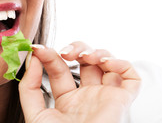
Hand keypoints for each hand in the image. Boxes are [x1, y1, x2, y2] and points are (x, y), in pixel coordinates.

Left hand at [19, 42, 140, 122]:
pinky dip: (121, 63)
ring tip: (85, 57)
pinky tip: (105, 63)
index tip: (38, 48)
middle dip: (76, 48)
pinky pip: (132, 77)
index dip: (50, 56)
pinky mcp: (122, 100)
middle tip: (65, 52)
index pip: (59, 69)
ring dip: (95, 52)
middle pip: (84, 61)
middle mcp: (87, 95)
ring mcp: (105, 96)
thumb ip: (30, 87)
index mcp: (67, 100)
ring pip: (107, 63)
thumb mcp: (35, 113)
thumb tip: (33, 58)